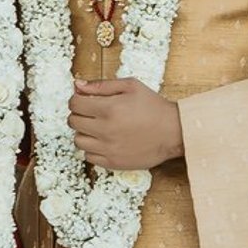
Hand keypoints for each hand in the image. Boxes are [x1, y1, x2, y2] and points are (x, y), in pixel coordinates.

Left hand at [68, 78, 184, 171]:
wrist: (173, 132)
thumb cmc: (153, 106)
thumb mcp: (130, 86)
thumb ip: (101, 85)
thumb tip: (77, 84)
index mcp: (108, 108)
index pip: (74, 104)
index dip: (77, 100)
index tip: (85, 100)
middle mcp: (105, 130)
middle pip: (73, 122)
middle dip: (79, 114)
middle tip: (92, 113)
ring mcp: (108, 148)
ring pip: (78, 141)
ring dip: (84, 132)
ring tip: (97, 128)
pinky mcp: (113, 163)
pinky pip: (89, 157)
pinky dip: (92, 149)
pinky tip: (104, 141)